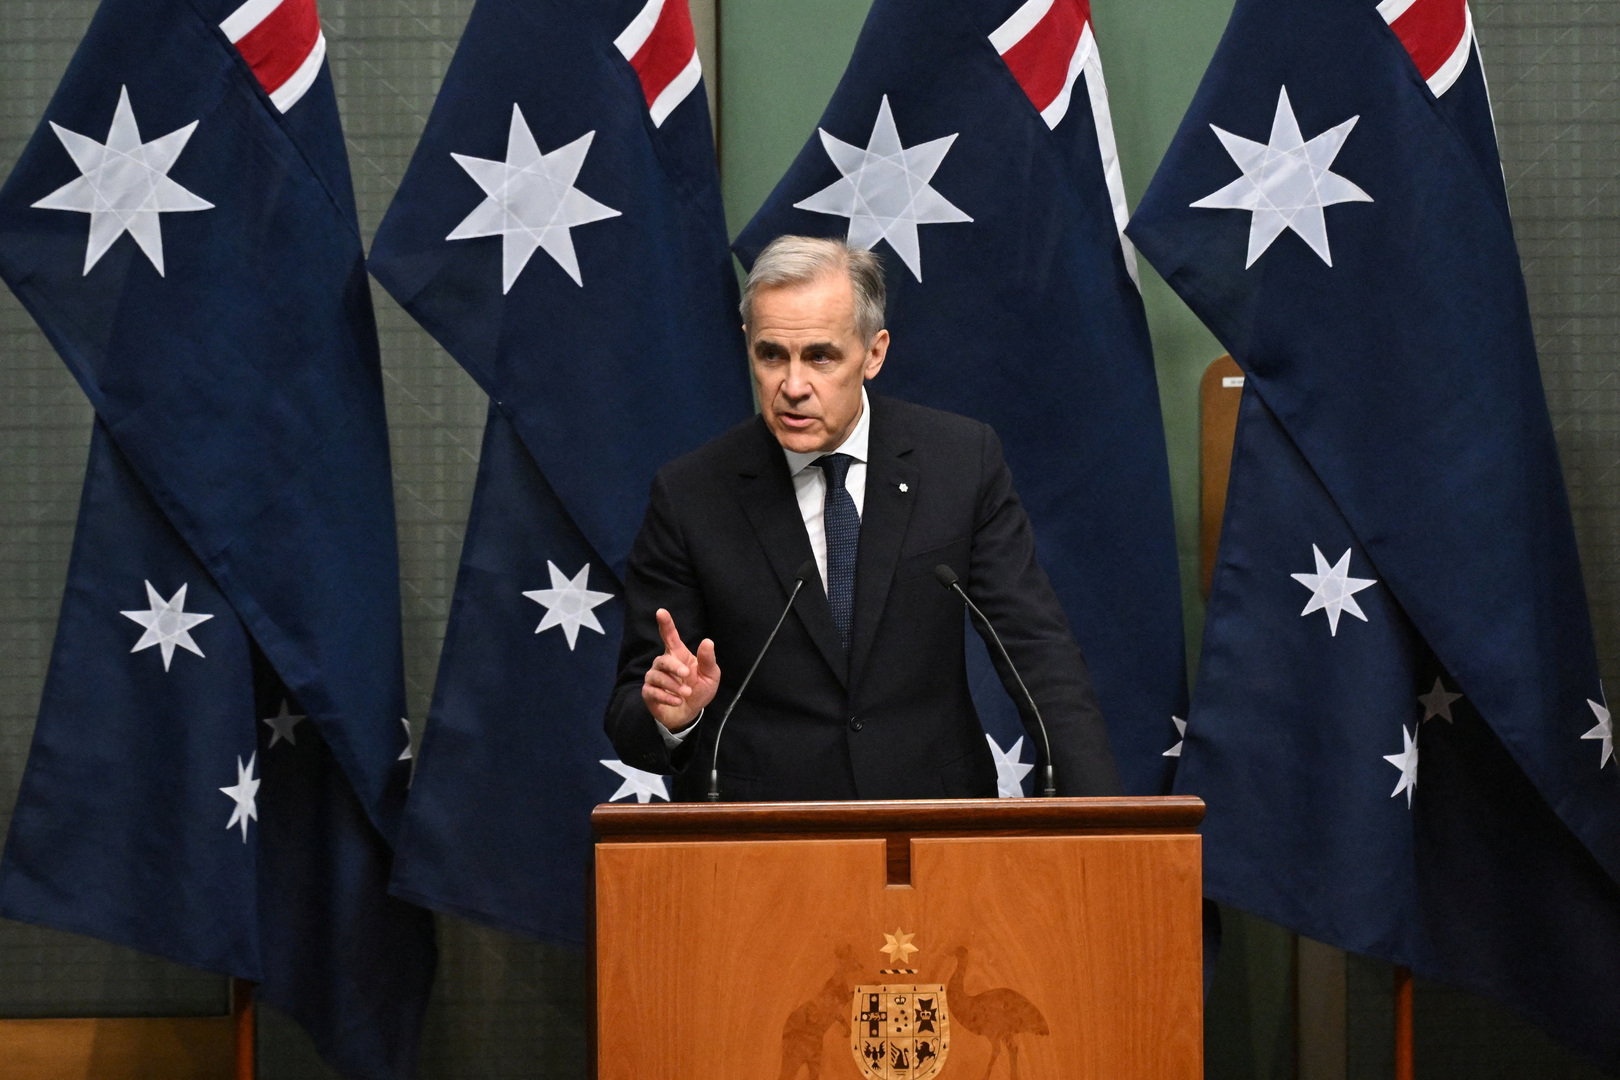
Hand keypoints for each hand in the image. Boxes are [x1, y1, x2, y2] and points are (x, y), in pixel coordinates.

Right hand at [641, 608, 719, 731]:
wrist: (689, 713)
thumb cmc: (699, 690)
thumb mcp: (710, 676)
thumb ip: (708, 660)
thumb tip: (708, 641)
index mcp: (679, 655)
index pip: (670, 636)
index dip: (666, 624)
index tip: (661, 611)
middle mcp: (664, 663)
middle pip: (663, 659)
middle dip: (674, 667)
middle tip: (686, 675)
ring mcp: (655, 677)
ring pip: (657, 676)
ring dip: (673, 685)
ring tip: (686, 694)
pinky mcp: (649, 692)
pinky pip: (652, 691)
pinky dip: (666, 696)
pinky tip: (677, 701)